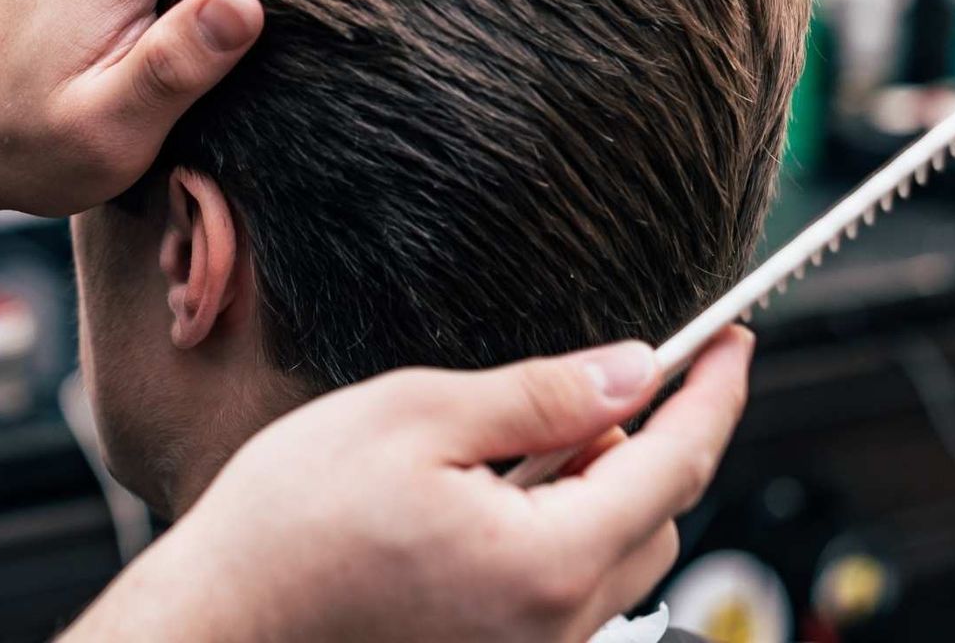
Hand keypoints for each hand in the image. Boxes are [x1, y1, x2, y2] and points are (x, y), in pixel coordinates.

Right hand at [69, 328, 755, 641]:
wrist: (220, 622)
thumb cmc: (290, 525)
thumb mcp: (415, 418)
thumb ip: (541, 396)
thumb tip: (634, 371)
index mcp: (546, 562)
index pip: (677, 462)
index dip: (715, 390)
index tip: (734, 341)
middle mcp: (553, 626)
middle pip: (659, 517)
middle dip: (650, 439)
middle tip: (596, 380)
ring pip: (615, 554)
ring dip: (600, 486)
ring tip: (521, 439)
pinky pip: (567, 587)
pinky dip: (561, 527)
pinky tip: (494, 493)